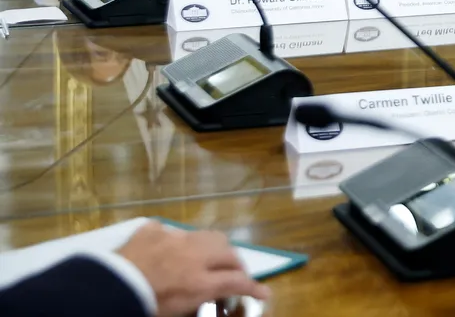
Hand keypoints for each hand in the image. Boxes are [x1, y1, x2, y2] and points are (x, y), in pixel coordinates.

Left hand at [117, 220, 269, 316]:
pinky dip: (172, 241)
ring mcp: (173, 239)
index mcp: (200, 281)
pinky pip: (168, 231)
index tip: (264, 294)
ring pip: (206, 235)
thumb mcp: (178, 309)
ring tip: (206, 257)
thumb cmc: (142, 307)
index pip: (237, 281)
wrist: (105, 290)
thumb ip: (198, 299)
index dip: (253, 287)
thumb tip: (210, 295)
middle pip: (228, 252)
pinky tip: (166, 249)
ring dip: (211, 248)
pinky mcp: (151, 231)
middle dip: (236, 264)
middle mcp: (194, 255)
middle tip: (234, 274)